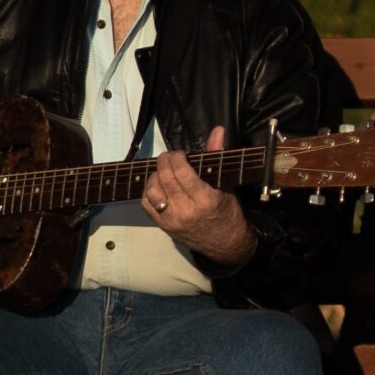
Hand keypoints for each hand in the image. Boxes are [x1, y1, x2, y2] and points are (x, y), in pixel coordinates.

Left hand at [144, 127, 256, 266]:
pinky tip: (157, 186)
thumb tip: (217, 130)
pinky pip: (146, 205)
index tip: (181, 154)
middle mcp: (186, 211)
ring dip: (154, 176)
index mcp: (205, 200)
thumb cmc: (228, 212)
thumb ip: (217, 156)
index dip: (177, 158)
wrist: (226, 244)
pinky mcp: (163, 226)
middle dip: (164, 161)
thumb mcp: (226, 184)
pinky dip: (148, 191)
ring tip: (162, 171)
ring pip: (152, 192)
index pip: (182, 173)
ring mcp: (172, 220)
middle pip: (165, 179)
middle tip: (169, 157)